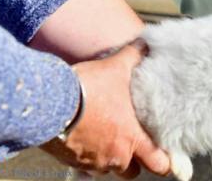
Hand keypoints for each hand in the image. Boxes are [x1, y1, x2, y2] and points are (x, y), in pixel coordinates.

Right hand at [40, 41, 169, 178]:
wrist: (48, 103)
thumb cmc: (86, 88)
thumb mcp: (115, 68)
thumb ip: (133, 57)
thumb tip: (146, 43)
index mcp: (132, 137)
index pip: (158, 163)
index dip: (163, 161)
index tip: (164, 157)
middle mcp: (115, 155)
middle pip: (132, 172)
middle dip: (134, 162)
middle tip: (132, 145)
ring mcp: (92, 162)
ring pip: (107, 170)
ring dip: (109, 160)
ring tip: (106, 140)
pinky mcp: (71, 162)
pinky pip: (84, 169)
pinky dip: (86, 161)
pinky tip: (84, 143)